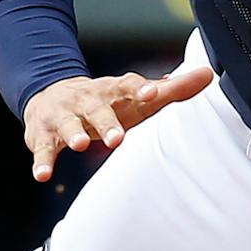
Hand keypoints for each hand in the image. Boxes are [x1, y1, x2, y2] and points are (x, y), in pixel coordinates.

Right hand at [22, 64, 213, 181]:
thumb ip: (172, 90)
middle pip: (97, 108)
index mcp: (113, 89)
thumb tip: (209, 75)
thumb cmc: (108, 101)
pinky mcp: (44, 135)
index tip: (154, 93)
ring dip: (73, 134)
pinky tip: (42, 176)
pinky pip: (42, 149)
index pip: (129, 85)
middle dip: (106, 122)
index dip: (141, 89)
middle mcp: (87, 99)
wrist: (52, 95)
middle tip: (117, 138)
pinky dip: (42, 161)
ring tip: (80, 146)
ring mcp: (64, 116)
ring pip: (68, 124)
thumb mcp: (138, 95)